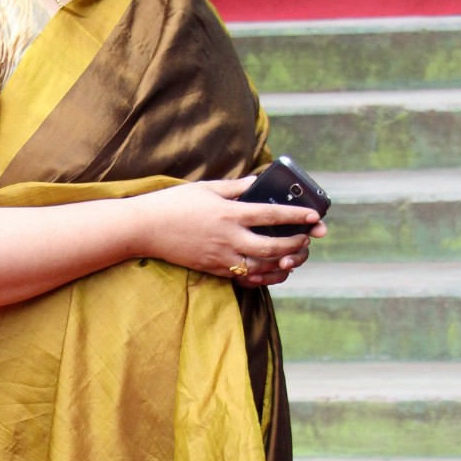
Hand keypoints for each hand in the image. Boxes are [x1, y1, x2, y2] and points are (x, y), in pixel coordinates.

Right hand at [136, 178, 324, 286]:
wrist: (145, 228)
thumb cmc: (174, 204)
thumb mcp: (207, 188)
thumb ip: (236, 187)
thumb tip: (258, 182)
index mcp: (229, 213)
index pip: (271, 216)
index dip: (296, 216)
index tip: (315, 216)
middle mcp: (228, 238)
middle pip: (272, 247)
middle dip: (295, 244)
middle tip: (306, 239)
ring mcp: (221, 257)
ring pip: (261, 267)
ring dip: (283, 263)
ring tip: (294, 256)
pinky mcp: (213, 269)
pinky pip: (245, 278)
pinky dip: (264, 277)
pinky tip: (273, 271)